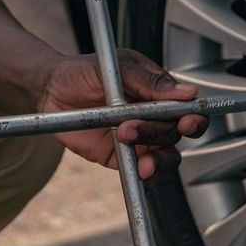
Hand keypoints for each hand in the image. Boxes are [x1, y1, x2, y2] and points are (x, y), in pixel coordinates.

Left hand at [39, 50, 208, 178]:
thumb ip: (150, 81)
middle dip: (157, 133)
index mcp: (159, 93)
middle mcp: (154, 117)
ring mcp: (140, 139)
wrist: (51, 90)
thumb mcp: (118, 68)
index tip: (186, 121)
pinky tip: (140, 172)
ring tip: (134, 152)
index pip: (189, 108)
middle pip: (175, 134)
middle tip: (130, 127)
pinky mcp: (122, 157)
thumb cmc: (84, 71)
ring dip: (156, 159)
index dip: (193, 117)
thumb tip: (188, 92)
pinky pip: (143, 172)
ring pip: (165, 156)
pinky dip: (147, 177)